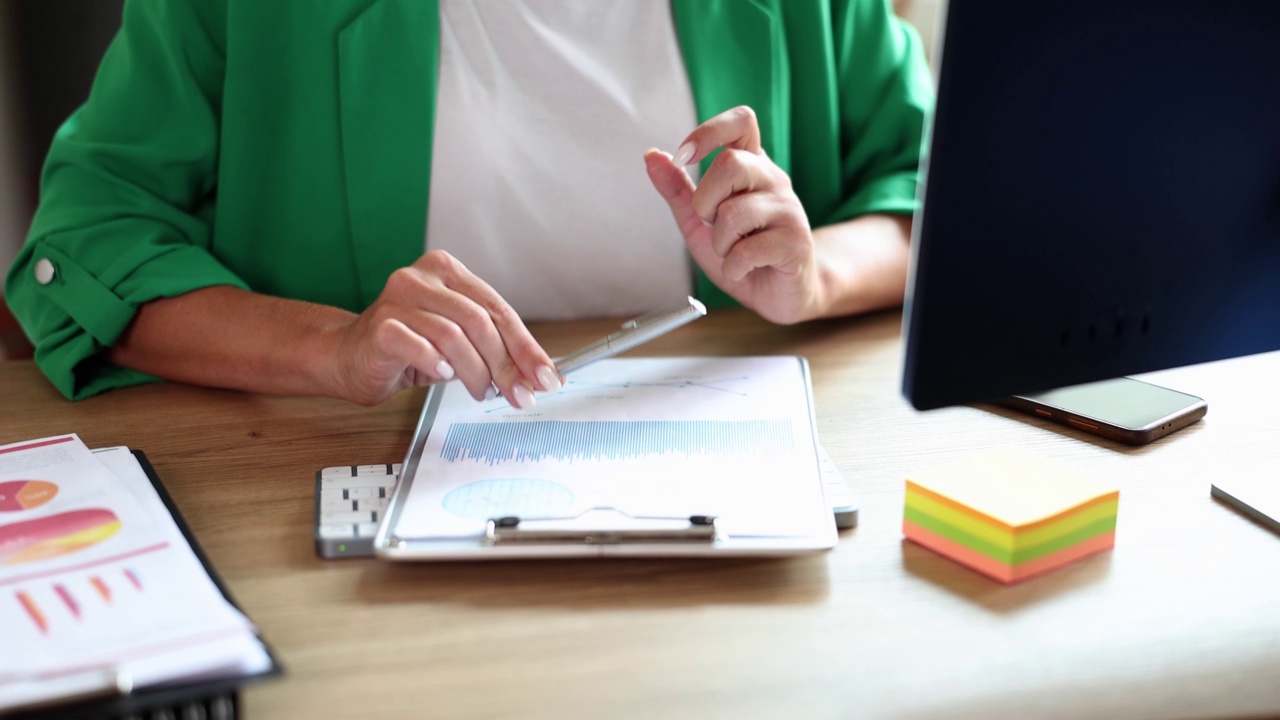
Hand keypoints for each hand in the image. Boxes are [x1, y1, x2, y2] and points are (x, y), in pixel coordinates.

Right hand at [329, 250, 560, 406]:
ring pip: (454, 336)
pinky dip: (437, 364)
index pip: (498, 309)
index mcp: (447, 271)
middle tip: (521, 395)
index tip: (546, 377)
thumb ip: (494, 350)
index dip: (526, 346)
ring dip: (476, 372)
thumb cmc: (407, 349)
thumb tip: (540, 375)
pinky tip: (443, 376)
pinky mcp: (379, 325)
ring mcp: (397, 298)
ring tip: (483, 392)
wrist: (347, 357)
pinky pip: (419, 346)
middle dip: (507, 365)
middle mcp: (422, 277)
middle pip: (480, 321)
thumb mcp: (459, 344)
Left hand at [645, 106, 821, 323]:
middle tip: (712, 223)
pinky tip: (742, 270)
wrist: (778, 292)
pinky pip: (748, 251)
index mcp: (751, 166)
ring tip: (731, 253)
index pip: (742, 121)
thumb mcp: (699, 221)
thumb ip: (677, 190)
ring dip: (719, 244)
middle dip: (705, 201)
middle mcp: (773, 180)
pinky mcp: (796, 242)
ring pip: (734, 213)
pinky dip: (733, 268)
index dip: (709, 132)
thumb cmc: (743, 252)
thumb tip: (652, 156)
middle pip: (731, 163)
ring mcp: (789, 209)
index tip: (685, 158)